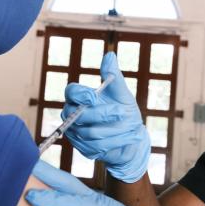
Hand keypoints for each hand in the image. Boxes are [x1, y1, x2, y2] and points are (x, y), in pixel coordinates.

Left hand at [26, 161, 169, 205]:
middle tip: (20, 167)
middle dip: (44, 176)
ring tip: (28, 195)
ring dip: (50, 198)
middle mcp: (98, 204)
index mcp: (94, 202)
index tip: (25, 165)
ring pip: (73, 203)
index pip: (66, 184)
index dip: (47, 174)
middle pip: (67, 186)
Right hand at [62, 52, 149, 182]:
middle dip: (102, 113)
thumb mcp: (123, 94)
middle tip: (123, 112)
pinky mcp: (84, 149)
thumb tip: (110, 55)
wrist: (133, 138)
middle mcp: (73, 115)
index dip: (80, 94)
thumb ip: (114, 77)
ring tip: (131, 126)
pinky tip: (126, 138)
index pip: (71, 91)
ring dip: (114, 130)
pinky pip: (96, 147)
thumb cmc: (125, 112)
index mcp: (79, 98)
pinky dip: (116, 142)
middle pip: (77, 114)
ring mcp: (76, 134)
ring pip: (90, 132)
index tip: (94, 96)